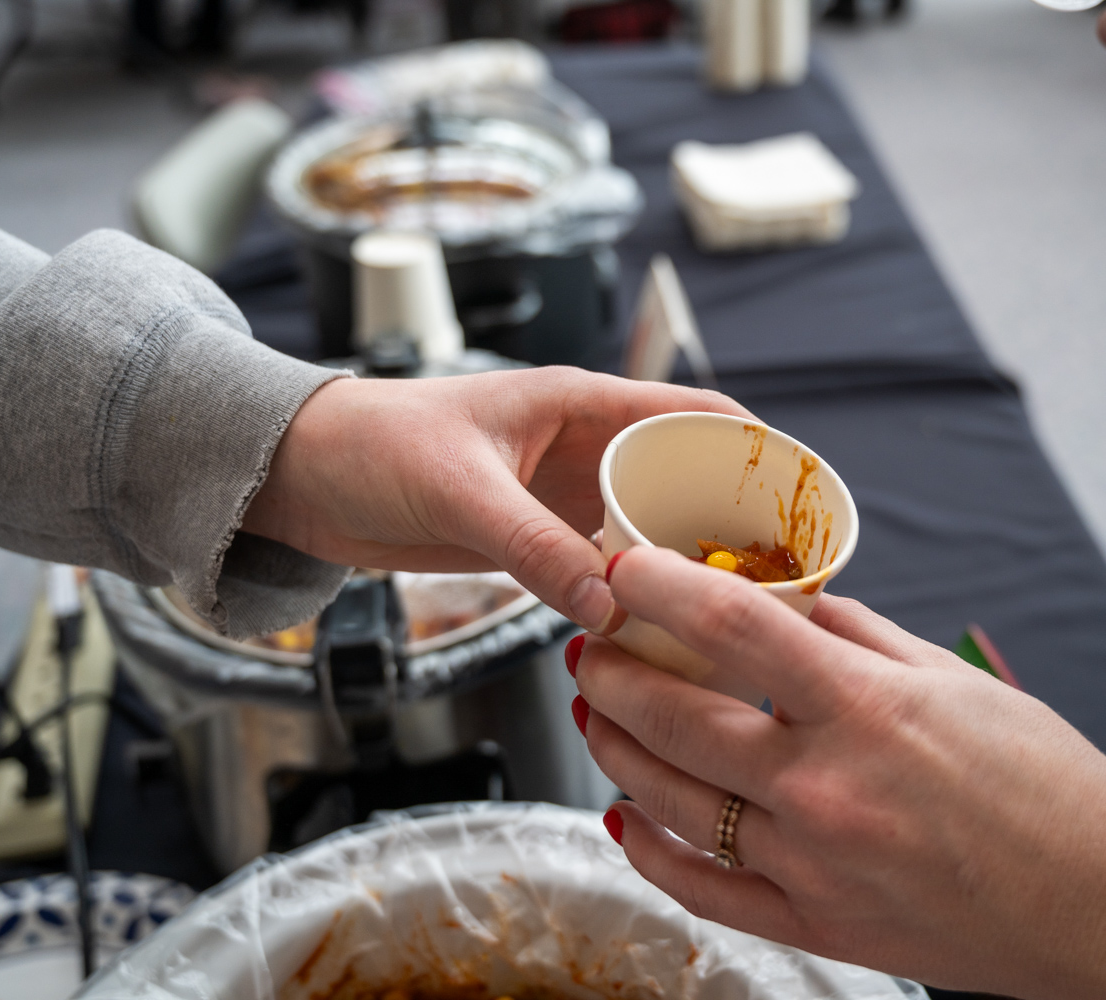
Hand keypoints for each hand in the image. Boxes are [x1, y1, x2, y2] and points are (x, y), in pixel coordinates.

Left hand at [242, 368, 750, 632]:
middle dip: (737, 520)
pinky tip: (663, 631)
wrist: (301, 476)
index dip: (757, 447)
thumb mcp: (459, 489)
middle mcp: (588, 447)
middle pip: (689, 477)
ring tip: (740, 614)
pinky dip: (638, 595)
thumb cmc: (373, 445)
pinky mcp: (540, 539)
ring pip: (653, 529)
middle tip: (787, 577)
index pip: (695, 411)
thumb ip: (532, 546)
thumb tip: (609, 607)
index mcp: (582, 403)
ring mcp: (566, 496)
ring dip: (689, 565)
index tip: (804, 495)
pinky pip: (609, 567)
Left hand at [572, 547, 1105, 999]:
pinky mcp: (816, 926)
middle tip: (591, 645)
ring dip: (615, 748)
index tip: (623, 571)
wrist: (1104, 903)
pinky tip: (622, 813)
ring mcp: (813, 865)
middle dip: (613, 671)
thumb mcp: (952, 680)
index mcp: (866, 708)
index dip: (658, 589)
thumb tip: (783, 602)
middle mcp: (826, 787)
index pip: (730, 627)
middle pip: (675, 716)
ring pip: (671, 802)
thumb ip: (856, 636)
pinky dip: (648, 849)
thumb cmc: (1046, 784)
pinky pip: (702, 888)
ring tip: (596, 713)